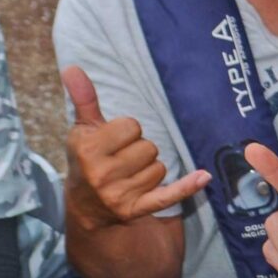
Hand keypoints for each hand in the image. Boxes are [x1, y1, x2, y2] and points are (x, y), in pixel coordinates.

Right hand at [61, 63, 208, 231]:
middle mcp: (102, 174)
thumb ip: (83, 98)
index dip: (127, 131)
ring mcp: (119, 195)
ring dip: (149, 169)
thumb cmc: (87, 158)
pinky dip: (187, 187)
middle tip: (122, 159)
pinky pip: (168, 195)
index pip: (132, 126)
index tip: (115, 141)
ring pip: (159, 167)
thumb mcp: (83, 129)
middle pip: (148, 147)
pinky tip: (203, 176)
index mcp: (89, 149)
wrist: (84, 205)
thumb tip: (73, 67)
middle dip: (139, 150)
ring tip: (130, 174)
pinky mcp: (135, 210)